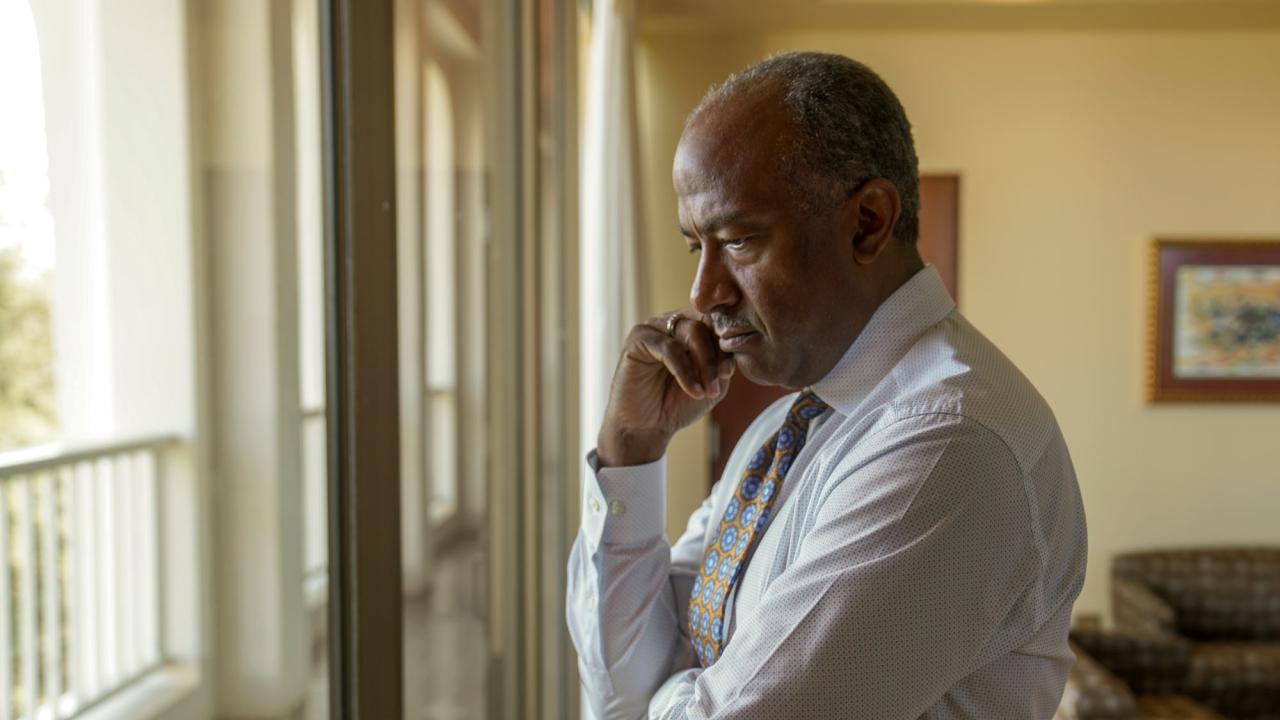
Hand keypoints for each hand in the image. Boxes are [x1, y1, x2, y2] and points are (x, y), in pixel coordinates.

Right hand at [597, 310, 734, 466]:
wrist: (647, 427)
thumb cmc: (679, 404)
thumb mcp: (713, 383)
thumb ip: (724, 361)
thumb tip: (735, 343)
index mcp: (692, 327)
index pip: (717, 320)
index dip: (728, 344)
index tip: (729, 372)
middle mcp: (674, 322)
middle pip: (707, 322)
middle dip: (716, 356)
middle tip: (716, 387)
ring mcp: (655, 327)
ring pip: (691, 331)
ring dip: (705, 364)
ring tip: (707, 391)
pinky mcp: (638, 339)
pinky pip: (669, 348)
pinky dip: (685, 371)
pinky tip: (693, 391)